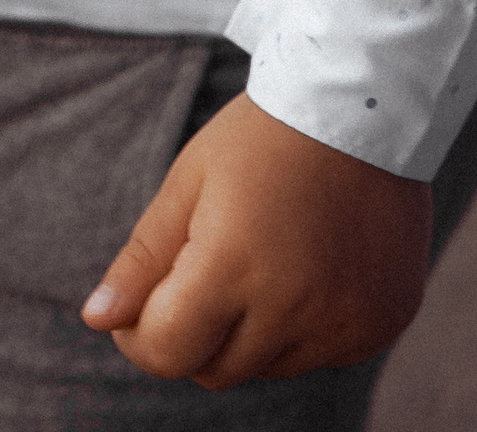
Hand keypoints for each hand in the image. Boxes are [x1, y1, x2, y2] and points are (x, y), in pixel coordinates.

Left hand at [82, 89, 430, 385]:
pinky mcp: (379, 324)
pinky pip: (321, 355)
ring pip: (268, 367)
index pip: (167, 351)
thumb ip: (143, 260)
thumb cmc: (262, 137)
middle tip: (202, 269)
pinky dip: (302, 328)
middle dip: (193, 333)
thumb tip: (98, 319)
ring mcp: (343, 322)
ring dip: (249, 333)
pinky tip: (308, 265)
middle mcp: (292, 307)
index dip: (140, 336)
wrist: (363, 106)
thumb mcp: (189, 183)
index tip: (139, 307)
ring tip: (262, 255)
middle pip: (216, 369)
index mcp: (233, 266)